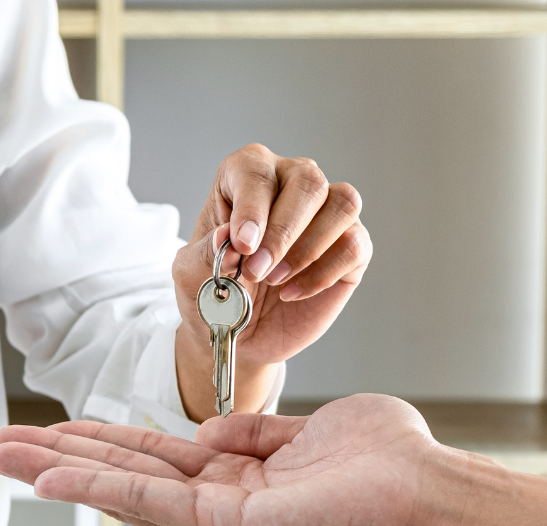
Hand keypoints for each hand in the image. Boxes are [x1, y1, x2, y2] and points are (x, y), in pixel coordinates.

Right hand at [0, 394, 443, 525]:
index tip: (56, 432)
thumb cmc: (392, 469)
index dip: (100, 444)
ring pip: (123, 490)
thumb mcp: (312, 431)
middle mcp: (220, 512)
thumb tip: (212, 431)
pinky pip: (148, 502)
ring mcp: (218, 524)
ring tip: (5, 456)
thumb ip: (256, 433)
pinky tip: (53, 478)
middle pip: (122, 477)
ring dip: (59, 471)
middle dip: (57, 460)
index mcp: (238, 487)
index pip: (152, 462)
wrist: (428, 498)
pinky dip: (96, 488)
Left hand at [174, 145, 373, 419]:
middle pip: (308, 181)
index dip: (252, 208)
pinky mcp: (350, 246)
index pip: (256, 172)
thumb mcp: (191, 274)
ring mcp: (326, 213)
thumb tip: (228, 234)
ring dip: (308, 248)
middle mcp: (291, 182)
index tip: (242, 246)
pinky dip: (323, 273)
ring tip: (275, 281)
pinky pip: (354, 245)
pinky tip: (291, 293)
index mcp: (246, 175)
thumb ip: (207, 250)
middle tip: (255, 272)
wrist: (238, 332)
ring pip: (342, 204)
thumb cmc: (212, 291)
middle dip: (282, 232)